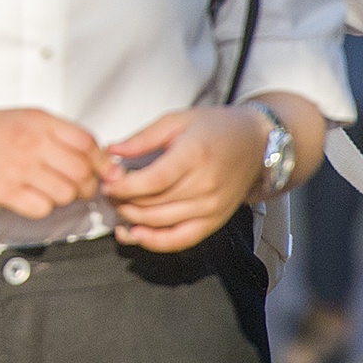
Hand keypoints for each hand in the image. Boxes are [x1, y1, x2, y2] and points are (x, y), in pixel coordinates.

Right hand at [0, 108, 104, 220]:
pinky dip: (41, 209)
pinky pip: (42, 209)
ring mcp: (18, 166)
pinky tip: (29, 199)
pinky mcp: (4, 190)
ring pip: (66, 193)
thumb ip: (55, 133)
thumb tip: (92, 156)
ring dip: (63, 199)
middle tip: (76, 188)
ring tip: (47, 192)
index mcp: (39, 120)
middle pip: (83, 172)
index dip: (98, 162)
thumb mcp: (21, 118)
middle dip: (86, 185)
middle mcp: (32, 141)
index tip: (94, 170)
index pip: (89, 143)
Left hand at [100, 107, 269, 252]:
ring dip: (133, 219)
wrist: (256, 143)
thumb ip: (143, 137)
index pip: (154, 180)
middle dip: (123, 201)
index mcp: (195, 156)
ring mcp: (212, 207)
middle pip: (154, 204)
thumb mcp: (177, 120)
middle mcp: (206, 186)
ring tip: (117, 207)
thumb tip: (111, 151)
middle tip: (106, 192)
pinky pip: (181, 240)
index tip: (106, 183)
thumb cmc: (215, 127)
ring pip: (162, 223)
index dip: (125, 186)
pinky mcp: (215, 222)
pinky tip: (135, 235)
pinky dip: (155, 242)